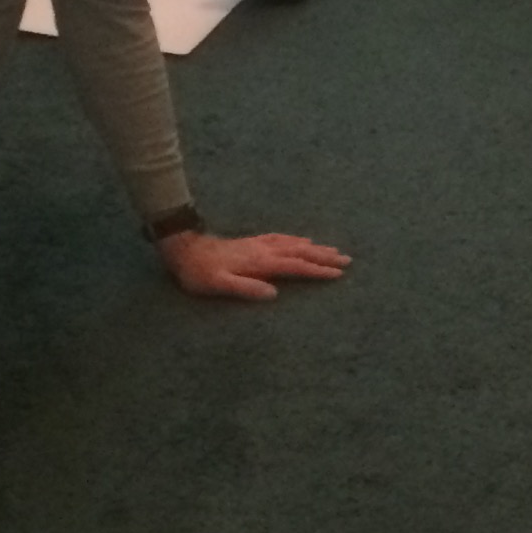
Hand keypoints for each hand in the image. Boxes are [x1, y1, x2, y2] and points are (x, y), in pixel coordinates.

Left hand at [158, 227, 351, 299]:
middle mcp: (263, 251)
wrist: (184, 250)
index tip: (338, 274)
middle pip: (300, 253)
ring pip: (293, 244)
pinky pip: (282, 238)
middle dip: (324, 257)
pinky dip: (296, 240)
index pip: (294, 267)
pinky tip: (303, 240)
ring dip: (315, 248)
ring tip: (333, 250)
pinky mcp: (253, 242)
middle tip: (347, 260)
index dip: (317, 271)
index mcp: (259, 263)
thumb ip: (246, 288)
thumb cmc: (199, 274)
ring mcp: (259, 244)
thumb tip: (273, 294)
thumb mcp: (218, 285)